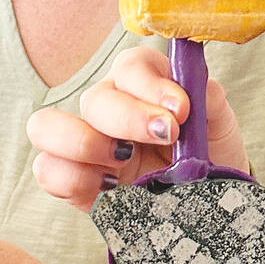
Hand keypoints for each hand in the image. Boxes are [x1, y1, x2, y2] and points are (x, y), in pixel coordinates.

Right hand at [27, 46, 248, 210]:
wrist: (207, 197)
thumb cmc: (210, 151)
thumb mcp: (218, 123)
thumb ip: (209, 100)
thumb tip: (198, 88)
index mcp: (142, 82)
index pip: (130, 66)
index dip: (150, 83)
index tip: (181, 109)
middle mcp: (108, 106)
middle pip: (94, 98)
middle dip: (128, 117)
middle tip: (166, 136)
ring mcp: (85, 143)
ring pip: (46, 126)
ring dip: (82, 142)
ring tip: (123, 161)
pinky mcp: (76, 181)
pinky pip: (47, 170)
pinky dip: (72, 177)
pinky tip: (111, 187)